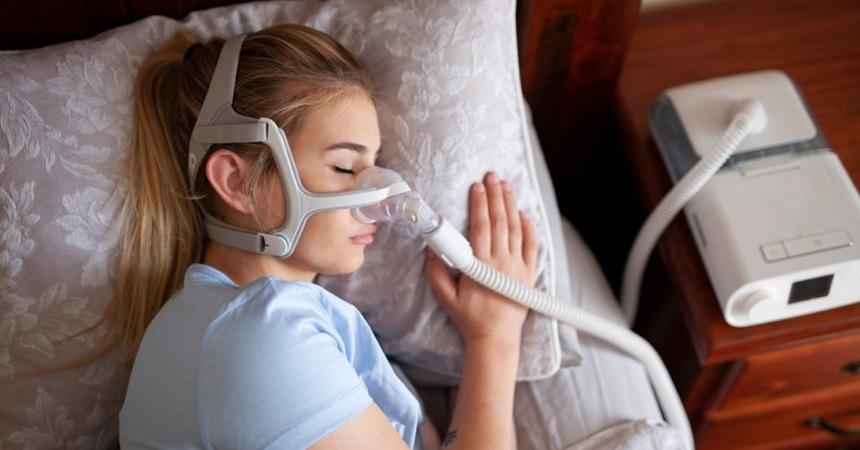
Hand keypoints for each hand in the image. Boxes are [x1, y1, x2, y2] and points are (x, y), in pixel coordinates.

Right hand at [424, 171, 538, 345]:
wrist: (496, 338)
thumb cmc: (470, 318)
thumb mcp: (446, 297)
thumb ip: (436, 272)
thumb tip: (430, 249)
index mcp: (481, 265)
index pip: (481, 226)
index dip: (479, 204)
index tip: (476, 187)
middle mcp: (502, 262)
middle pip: (500, 221)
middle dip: (495, 195)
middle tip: (492, 176)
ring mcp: (518, 266)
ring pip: (516, 228)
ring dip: (511, 204)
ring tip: (506, 185)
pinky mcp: (530, 273)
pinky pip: (532, 245)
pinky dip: (529, 227)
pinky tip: (524, 212)